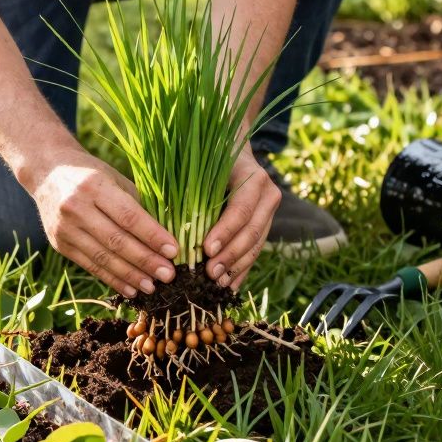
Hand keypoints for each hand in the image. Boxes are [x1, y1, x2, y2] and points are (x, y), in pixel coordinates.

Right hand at [27, 151, 177, 297]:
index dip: (152, 236)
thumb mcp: (115, 178)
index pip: (128, 216)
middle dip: (145, 260)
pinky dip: (112, 280)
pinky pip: (90, 266)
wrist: (47, 172)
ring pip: (103, 258)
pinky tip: (131, 289)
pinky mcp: (59, 245)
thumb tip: (165, 236)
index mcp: (94, 185)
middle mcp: (76, 207)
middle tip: (169, 274)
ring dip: (130, 275)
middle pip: (116, 240)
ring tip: (152, 286)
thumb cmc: (91, 174)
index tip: (174, 251)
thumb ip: (138, 204)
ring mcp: (65, 228)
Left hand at [202, 150, 280, 291]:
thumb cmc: (211, 159)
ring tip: (218, 284)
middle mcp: (268, 194)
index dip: (225, 231)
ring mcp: (270, 212)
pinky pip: (256, 251)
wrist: (235, 155)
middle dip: (231, 255)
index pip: (241, 209)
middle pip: (252, 231)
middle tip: (211, 274)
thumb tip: (172, 223)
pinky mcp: (267, 225)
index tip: (206, 250)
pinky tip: (230, 286)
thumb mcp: (203, 168)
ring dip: (237, 267)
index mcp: (253, 178)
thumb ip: (194, 191)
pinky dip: (242, 269)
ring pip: (257, 245)